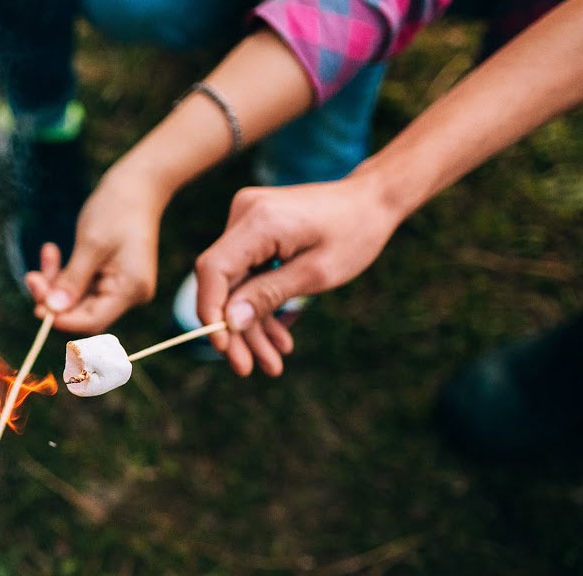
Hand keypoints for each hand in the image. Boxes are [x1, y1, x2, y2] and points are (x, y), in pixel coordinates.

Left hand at [27, 169, 163, 331]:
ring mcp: (119, 286)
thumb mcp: (91, 244)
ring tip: (47, 252)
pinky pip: (80, 283)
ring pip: (77, 297)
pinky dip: (64, 271)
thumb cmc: (117, 210)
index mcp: (131, 289)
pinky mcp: (109, 276)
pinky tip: (51, 250)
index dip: (63, 319)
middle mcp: (128, 293)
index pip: (92, 321)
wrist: (136, 185)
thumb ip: (72, 280)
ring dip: (56, 280)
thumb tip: (52, 310)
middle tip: (31, 277)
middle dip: (54, 296)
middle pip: (82, 311)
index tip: (37, 308)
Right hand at [194, 177, 400, 375]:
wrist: (372, 200)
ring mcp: (246, 221)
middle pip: (223, 282)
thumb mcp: (317, 273)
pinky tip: (276, 337)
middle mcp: (244, 215)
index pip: (213, 269)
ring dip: (251, 324)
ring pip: (236, 283)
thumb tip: (230, 323)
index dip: (210, 311)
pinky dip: (260, 304)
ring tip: (271, 361)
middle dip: (236, 329)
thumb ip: (268, 296)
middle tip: (247, 368)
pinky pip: (248, 273)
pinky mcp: (254, 231)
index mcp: (259, 222)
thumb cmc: (354, 233)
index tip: (222, 347)